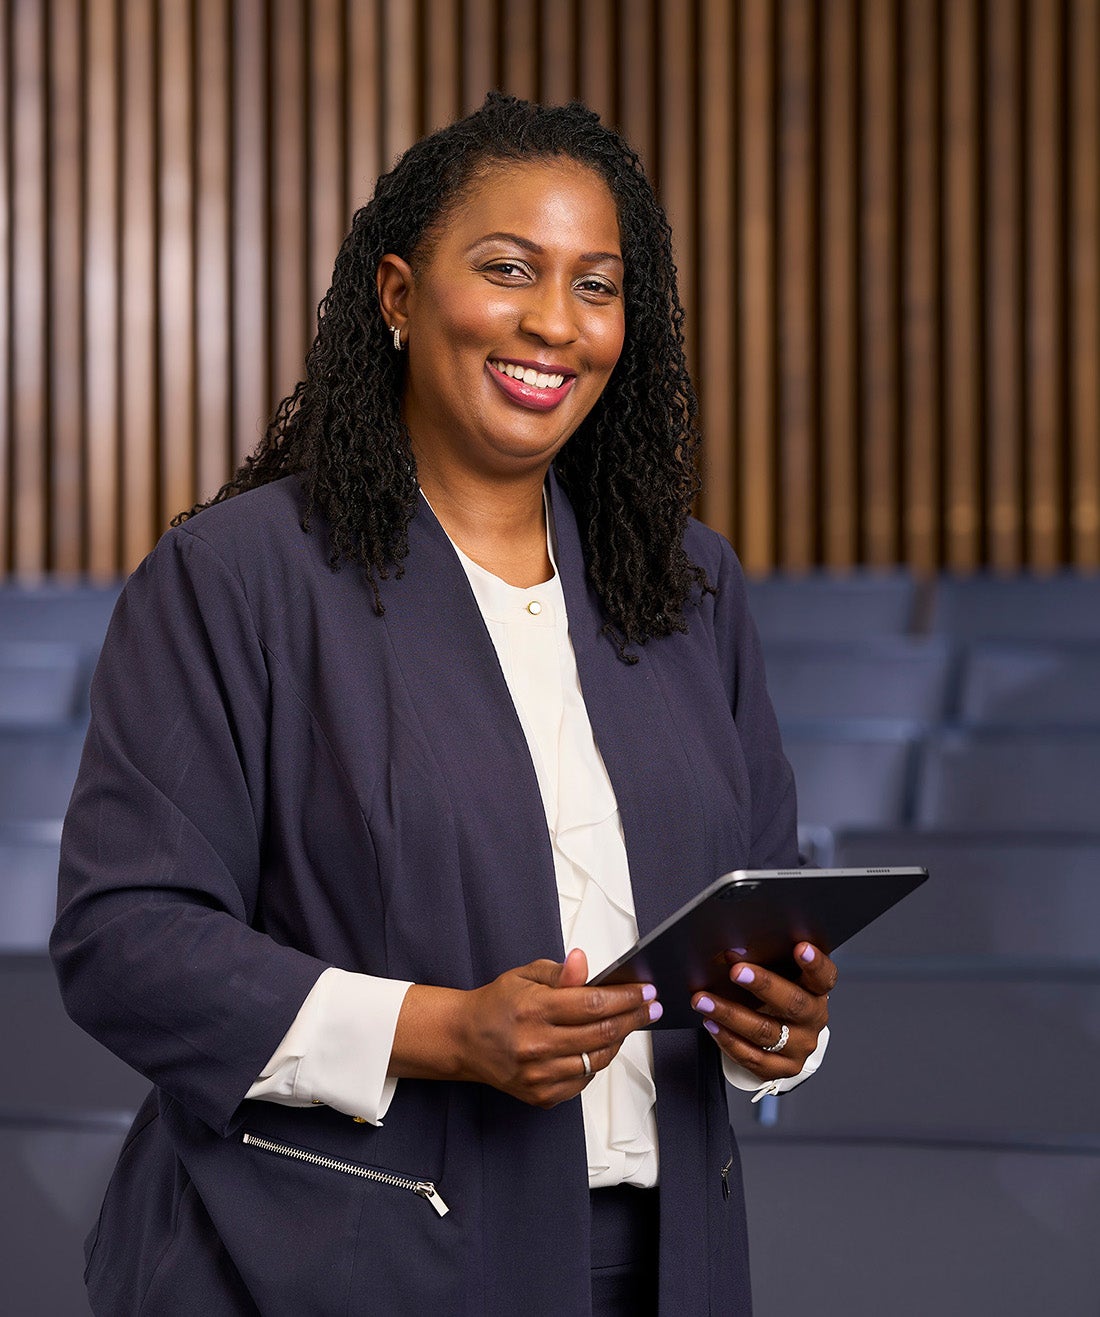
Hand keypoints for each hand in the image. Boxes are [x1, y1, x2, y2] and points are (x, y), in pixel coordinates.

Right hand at [392, 949, 660, 1108]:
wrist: (464, 1039)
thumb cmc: (497, 1003)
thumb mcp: (524, 975)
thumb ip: (560, 973)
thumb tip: (583, 961)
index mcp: (533, 1009)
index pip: (593, 1004)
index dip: (626, 998)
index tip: (647, 991)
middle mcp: (536, 1045)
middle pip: (601, 1033)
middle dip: (633, 1018)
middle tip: (652, 1007)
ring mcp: (538, 1075)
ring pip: (596, 1060)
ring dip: (618, 1041)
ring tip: (628, 1024)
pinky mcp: (540, 1095)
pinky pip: (583, 1081)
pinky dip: (596, 1062)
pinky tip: (601, 1045)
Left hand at [690, 942, 836, 1079]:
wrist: (783, 1035)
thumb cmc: (777, 997)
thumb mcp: (778, 976)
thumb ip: (764, 962)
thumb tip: (732, 951)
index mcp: (817, 991)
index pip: (824, 976)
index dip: (815, 963)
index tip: (801, 947)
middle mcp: (813, 1020)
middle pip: (793, 1003)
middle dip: (763, 984)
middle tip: (736, 971)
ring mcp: (799, 1047)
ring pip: (765, 1032)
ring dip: (730, 1014)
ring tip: (704, 1000)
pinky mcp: (781, 1068)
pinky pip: (752, 1057)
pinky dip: (728, 1039)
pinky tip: (711, 1024)